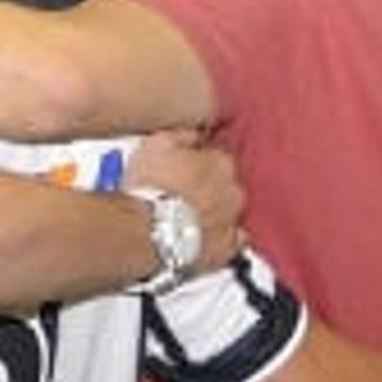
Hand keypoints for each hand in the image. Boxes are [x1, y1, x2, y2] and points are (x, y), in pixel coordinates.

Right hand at [126, 129, 245, 270]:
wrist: (147, 230)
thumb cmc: (149, 186)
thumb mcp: (156, 144)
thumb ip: (181, 135)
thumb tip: (195, 133)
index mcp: (220, 163)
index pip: (216, 157)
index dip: (198, 163)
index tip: (182, 169)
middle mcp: (233, 190)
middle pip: (225, 185)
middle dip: (209, 188)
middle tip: (181, 194)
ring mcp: (232, 221)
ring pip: (230, 212)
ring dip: (215, 212)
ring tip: (188, 217)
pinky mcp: (226, 249)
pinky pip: (232, 241)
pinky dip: (221, 238)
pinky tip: (205, 237)